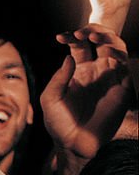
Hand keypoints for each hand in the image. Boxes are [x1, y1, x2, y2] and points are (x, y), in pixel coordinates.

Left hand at [41, 24, 130, 174]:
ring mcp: (110, 76)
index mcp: (77, 72)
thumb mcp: (50, 98)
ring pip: (114, 46)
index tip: (60, 36)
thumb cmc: (60, 123)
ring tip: (91, 35)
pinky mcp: (122, 84)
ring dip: (105, 36)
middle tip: (79, 32)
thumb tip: (69, 57)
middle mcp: (96, 71)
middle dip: (91, 31)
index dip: (71, 37)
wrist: (75, 143)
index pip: (78, 46)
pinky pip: (124, 61)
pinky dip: (116, 50)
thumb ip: (58, 78)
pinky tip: (104, 49)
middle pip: (99, 41)